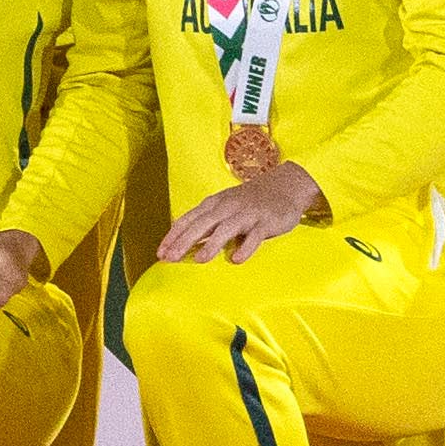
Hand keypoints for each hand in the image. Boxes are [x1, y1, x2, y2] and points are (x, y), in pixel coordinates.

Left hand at [159, 160, 327, 264]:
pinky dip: (246, 247)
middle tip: (171, 258)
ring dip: (212, 244)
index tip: (160, 253)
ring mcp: (247, 213)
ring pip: (226, 228)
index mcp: (214, 204)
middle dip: (184, 241)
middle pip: (202, 224)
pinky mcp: (266, 221)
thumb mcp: (224, 207)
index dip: (173, 236)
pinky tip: (237, 259)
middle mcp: (227, 207)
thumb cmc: (249, 202)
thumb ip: (206, 223)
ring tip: (200, 260)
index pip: (188, 220)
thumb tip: (183, 244)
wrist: (285, 186)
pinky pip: (255, 235)